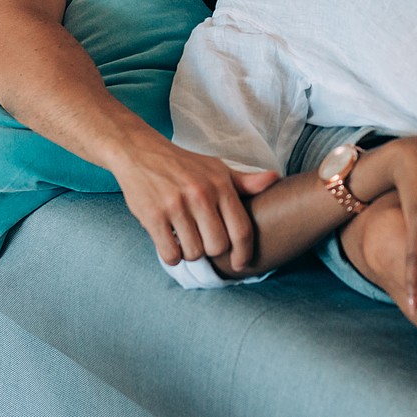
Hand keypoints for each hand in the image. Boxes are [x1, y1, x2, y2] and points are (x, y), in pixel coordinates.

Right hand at [113, 136, 279, 273]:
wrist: (140, 152)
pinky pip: (170, 253)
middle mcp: (201, 195)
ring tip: (186, 237)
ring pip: (194, 252)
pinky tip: (170, 242)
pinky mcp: (153, 216)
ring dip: (190, 252)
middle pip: (218, 246)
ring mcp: (176, 206)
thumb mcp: (217, 169)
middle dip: (213, 251)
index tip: (242, 264)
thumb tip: (276, 179)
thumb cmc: (184, 164)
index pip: (242, 230)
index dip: (245, 253)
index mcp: (220, 185)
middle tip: (204, 240)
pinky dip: (172, 255)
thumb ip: (245, 182)